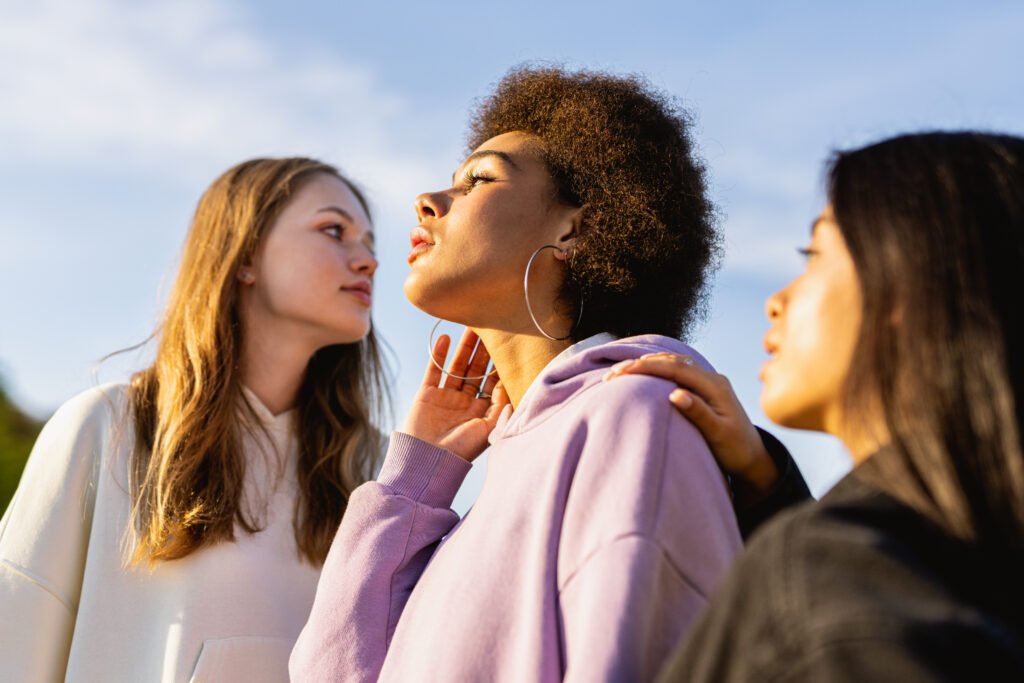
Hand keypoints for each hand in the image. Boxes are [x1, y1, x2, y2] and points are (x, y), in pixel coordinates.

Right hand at [401, 328, 509, 461]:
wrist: (427, 461)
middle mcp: (465, 402)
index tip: (508, 345)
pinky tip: (445, 338)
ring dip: (464, 348)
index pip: (493, 382)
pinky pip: (433, 370)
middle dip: (484, 351)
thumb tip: (514, 384)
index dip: (500, 365)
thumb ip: (503, 407)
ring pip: (457, 367)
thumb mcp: (490, 429)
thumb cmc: (462, 450)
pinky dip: (438, 354)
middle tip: (491, 328)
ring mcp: (445, 397)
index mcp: (482, 411)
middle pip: (476, 370)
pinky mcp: (426, 394)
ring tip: (471, 327)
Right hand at [604, 353, 777, 492]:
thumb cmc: (736, 450)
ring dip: (647, 364)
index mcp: (714, 386)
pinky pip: (677, 370)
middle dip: (640, 364)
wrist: (754, 458)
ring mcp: (709, 382)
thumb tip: (675, 393)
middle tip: (612, 373)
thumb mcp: (718, 434)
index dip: (645, 368)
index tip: (620, 374)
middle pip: (671, 361)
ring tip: (621, 371)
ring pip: (673, 363)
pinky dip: (657, 368)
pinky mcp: (705, 388)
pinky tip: (644, 372)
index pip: (674, 369)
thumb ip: (698, 413)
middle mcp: (712, 378)